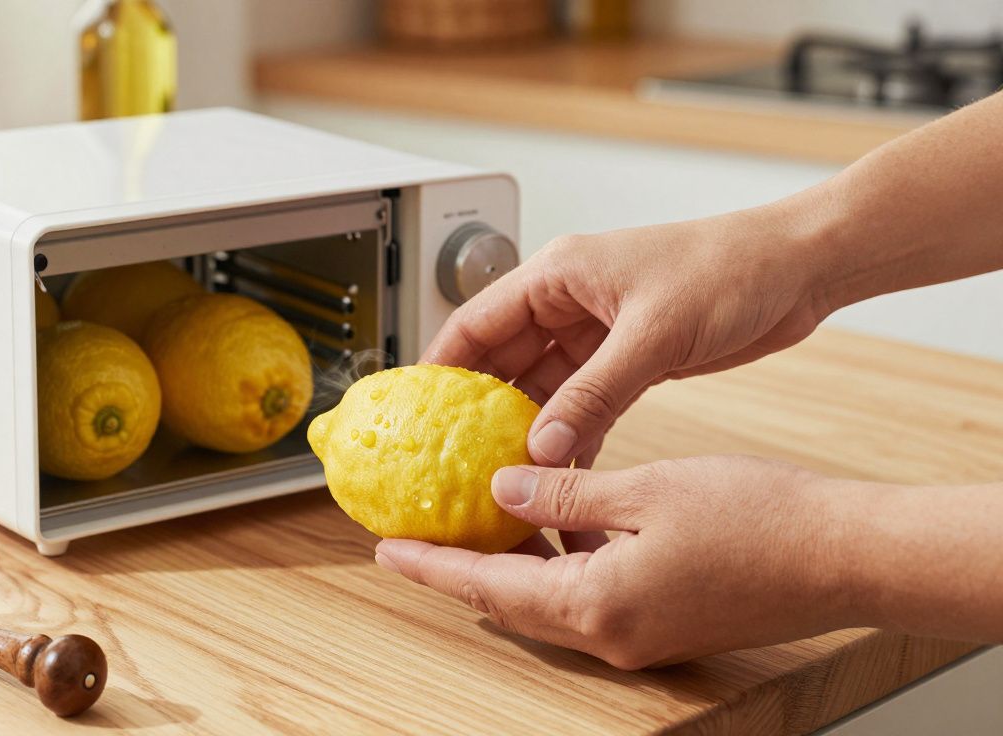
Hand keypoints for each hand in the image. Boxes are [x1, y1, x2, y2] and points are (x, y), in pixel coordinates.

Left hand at [373, 455, 853, 668]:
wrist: (846, 556)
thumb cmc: (760, 520)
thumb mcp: (645, 490)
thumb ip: (564, 495)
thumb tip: (503, 493)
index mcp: (596, 605)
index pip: (487, 587)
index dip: (433, 566)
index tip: (388, 549)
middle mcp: (612, 636)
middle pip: (512, 602)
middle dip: (465, 567)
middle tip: (424, 533)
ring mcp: (641, 637)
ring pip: (552, 601)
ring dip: (516, 563)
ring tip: (484, 517)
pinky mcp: (666, 625)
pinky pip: (592, 598)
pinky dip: (563, 564)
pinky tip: (561, 523)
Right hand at [422, 210, 828, 467]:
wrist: (798, 269)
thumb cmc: (729, 268)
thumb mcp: (652, 335)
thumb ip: (593, 394)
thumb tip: (542, 447)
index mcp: (558, 275)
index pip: (477, 322)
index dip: (442, 367)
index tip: (418, 412)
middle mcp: (569, 302)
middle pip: (504, 360)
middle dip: (482, 409)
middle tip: (458, 459)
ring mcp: (599, 333)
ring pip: (544, 387)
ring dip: (528, 428)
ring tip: (506, 475)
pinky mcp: (629, 359)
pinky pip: (584, 402)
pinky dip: (572, 433)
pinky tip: (560, 469)